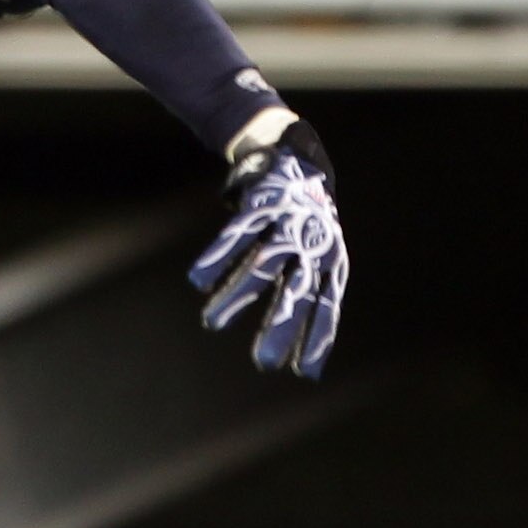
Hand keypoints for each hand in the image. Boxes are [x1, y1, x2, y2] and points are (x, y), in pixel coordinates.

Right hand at [189, 118, 346, 378]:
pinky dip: (217, 257)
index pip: (326, 304)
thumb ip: (302, 284)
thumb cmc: (305, 213)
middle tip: (263, 364)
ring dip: (235, 296)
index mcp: (330, 259)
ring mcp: (285, 223)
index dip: (316, 337)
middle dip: (279, 327)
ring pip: (259, 265)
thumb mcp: (313, 248)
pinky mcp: (260, 204)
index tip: (305, 373)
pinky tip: (198, 280)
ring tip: (211, 323)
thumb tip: (292, 331)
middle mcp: (311, 244)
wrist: (295, 153)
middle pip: (294, 292)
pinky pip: (235, 234)